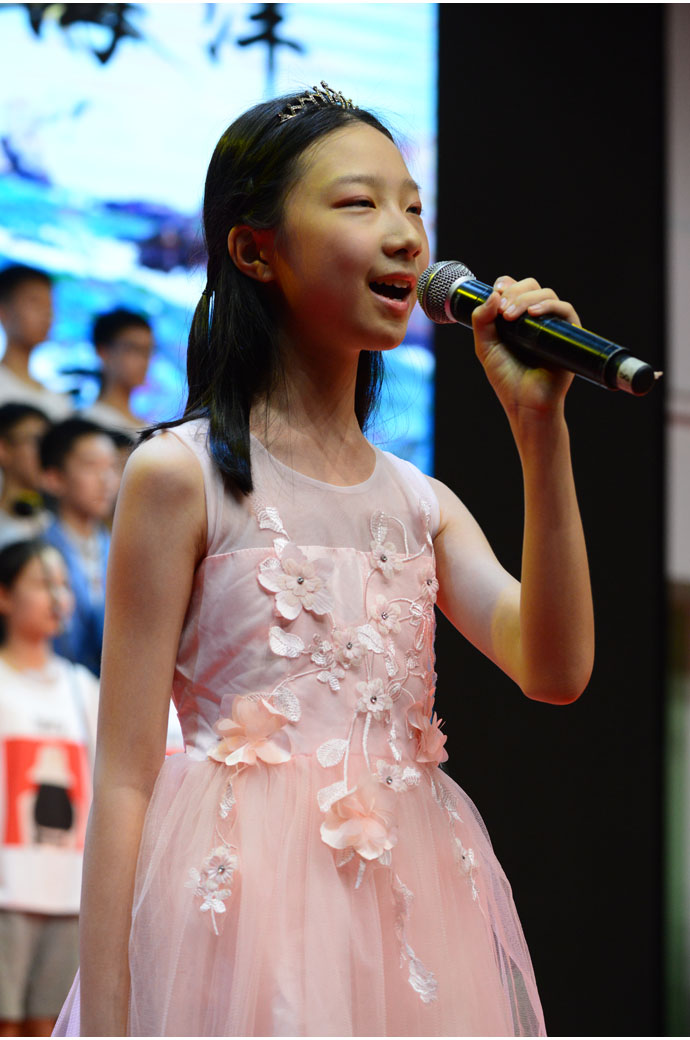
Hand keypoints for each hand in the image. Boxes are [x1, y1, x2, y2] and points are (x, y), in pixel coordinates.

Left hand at [471, 275, 580, 421]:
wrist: (526, 404)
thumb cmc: (507, 379)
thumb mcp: (486, 347)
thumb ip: (482, 321)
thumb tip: (492, 294)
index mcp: (518, 319)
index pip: (516, 288)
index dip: (507, 284)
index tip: (496, 291)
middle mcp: (537, 319)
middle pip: (532, 286)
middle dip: (515, 292)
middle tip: (503, 313)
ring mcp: (553, 326)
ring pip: (547, 294)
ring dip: (526, 299)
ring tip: (510, 316)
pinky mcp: (569, 335)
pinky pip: (565, 311)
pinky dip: (549, 306)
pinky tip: (533, 314)